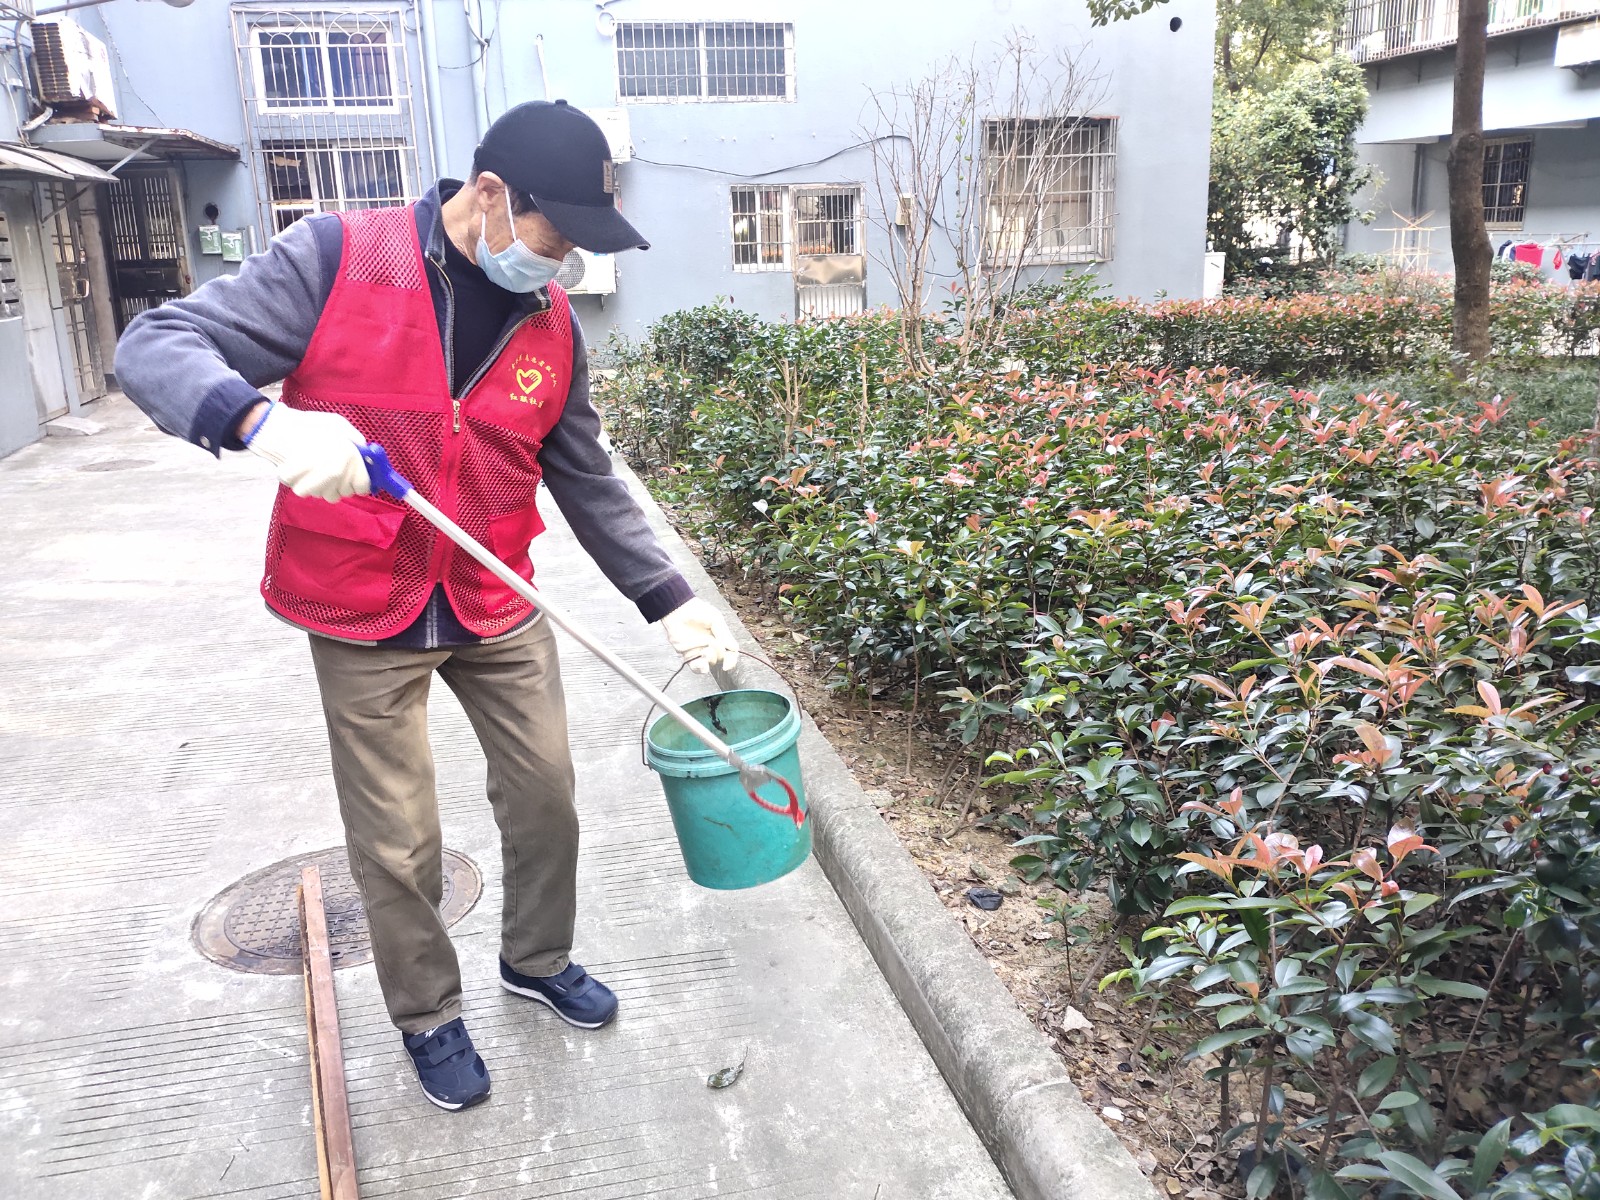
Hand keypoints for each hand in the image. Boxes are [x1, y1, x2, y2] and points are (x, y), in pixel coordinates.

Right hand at [244, 402, 370, 500]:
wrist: (275, 428)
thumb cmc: (308, 425)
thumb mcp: (337, 424)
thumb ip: (354, 439)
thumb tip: (364, 452)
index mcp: (348, 456)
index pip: (362, 486)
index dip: (360, 482)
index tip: (355, 475)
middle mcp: (335, 472)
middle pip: (344, 492)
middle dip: (341, 483)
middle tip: (332, 467)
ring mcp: (317, 482)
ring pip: (328, 495)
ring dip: (324, 485)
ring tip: (315, 468)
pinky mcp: (298, 486)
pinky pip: (308, 494)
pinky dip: (306, 485)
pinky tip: (303, 473)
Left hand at [660, 597, 738, 674]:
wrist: (679, 610)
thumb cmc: (698, 611)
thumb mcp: (716, 620)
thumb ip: (724, 635)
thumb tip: (733, 648)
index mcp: (720, 638)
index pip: (730, 653)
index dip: (731, 660)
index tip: (727, 664)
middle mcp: (711, 647)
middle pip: (721, 659)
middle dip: (719, 653)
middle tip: (713, 642)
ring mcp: (700, 652)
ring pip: (711, 664)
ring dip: (711, 658)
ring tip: (705, 650)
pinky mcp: (688, 656)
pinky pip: (696, 668)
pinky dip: (701, 669)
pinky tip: (703, 665)